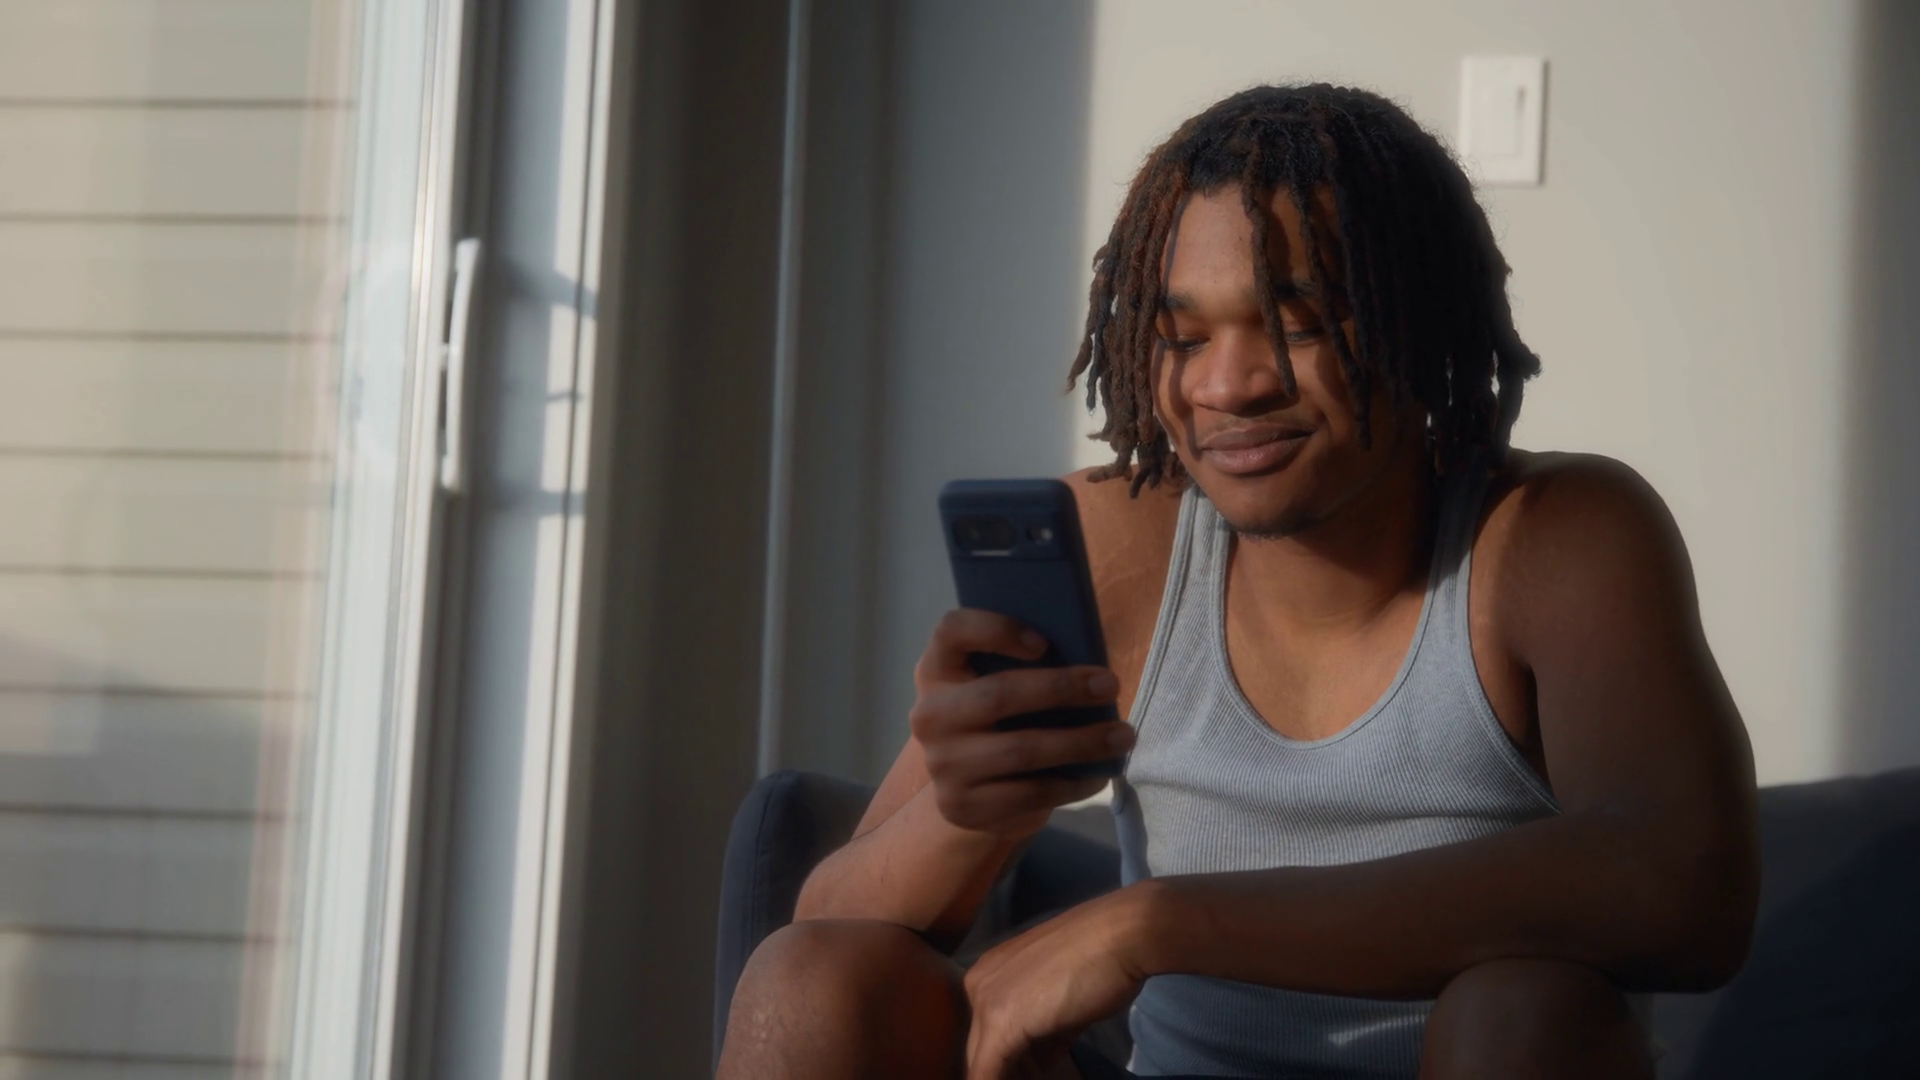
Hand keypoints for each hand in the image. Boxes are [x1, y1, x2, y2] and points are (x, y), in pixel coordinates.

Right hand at [910, 609, 1133, 838]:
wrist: (966, 792)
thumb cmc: (996, 721)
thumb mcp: (993, 685)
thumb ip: (1024, 667)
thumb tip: (1091, 668)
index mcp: (936, 671)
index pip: (952, 632)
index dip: (996, 629)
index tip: (1043, 643)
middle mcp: (930, 715)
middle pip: (997, 694)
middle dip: (1061, 689)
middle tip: (1110, 686)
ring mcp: (942, 764)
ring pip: (1021, 750)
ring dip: (1081, 742)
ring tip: (1123, 736)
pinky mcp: (962, 806)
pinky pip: (1029, 793)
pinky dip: (1072, 783)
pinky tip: (1099, 774)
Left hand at [963, 887, 1154, 1079]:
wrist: (1123, 936)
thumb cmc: (1103, 960)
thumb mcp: (1064, 1002)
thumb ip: (1043, 1033)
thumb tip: (1037, 1063)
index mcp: (989, 973)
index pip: (986, 1034)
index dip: (1012, 1064)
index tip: (1035, 1071)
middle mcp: (978, 983)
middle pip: (981, 1050)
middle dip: (1014, 1072)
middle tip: (1040, 1077)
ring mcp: (986, 1000)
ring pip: (985, 1064)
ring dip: (1018, 1077)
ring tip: (1044, 1076)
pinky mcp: (1002, 1022)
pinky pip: (989, 1073)